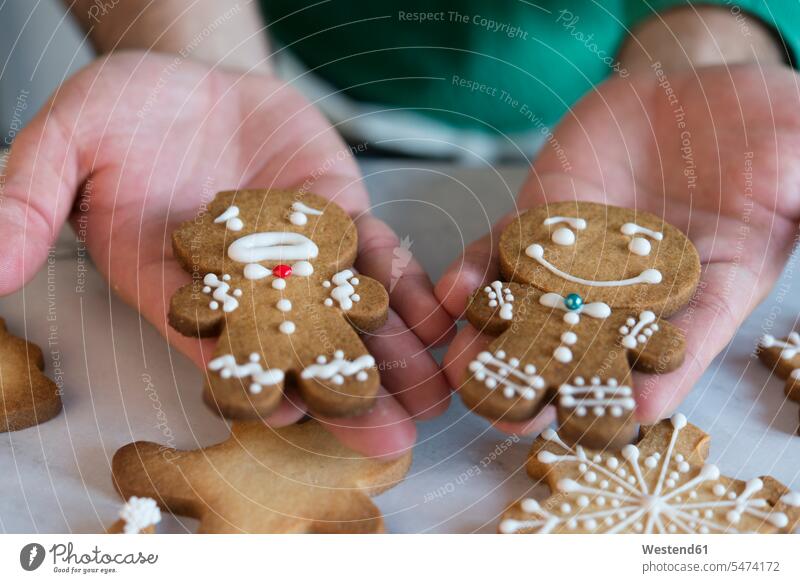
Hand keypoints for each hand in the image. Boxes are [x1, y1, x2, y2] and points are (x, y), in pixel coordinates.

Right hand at [0, 52, 453, 456]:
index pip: (218, 347)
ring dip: (392, 358)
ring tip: (431, 401)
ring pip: (350, 317)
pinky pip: (381, 261)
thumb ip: (31, 198)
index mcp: (181, 288)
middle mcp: (248, 287)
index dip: (254, 380)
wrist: (191, 78)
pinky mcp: (343, 221)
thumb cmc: (125, 113)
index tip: (290, 413)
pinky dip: (409, 290)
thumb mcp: (68, 142)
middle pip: (298, 351)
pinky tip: (439, 322)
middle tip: (386, 443)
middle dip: (343, 395)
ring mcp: (302, 258)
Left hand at [437, 64, 799, 432]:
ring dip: (498, 346)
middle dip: (555, 383)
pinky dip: (476, 274)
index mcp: (707, 289)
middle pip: (594, 349)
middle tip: (522, 416)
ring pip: (534, 312)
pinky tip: (454, 293)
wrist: (691, 96)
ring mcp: (580, 259)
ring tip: (469, 372)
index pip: (685, 343)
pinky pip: (501, 254)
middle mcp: (636, 290)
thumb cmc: (760, 130)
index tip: (634, 405)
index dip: (662, 374)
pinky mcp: (538, 225)